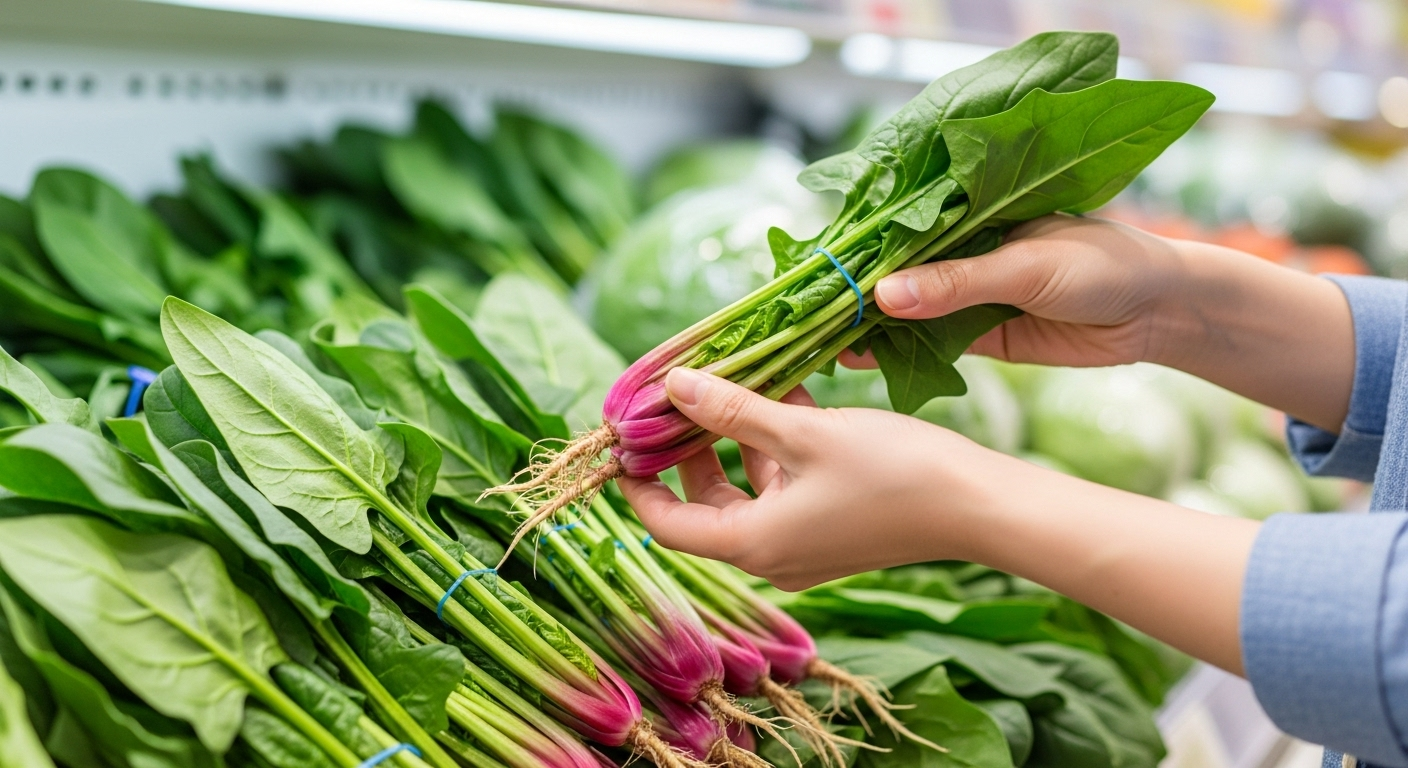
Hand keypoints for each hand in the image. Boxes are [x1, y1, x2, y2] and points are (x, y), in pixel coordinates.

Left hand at [618, 366, 1256, 673]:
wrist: (980, 504)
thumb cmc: (892, 471)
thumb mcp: (802, 432)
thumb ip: (732, 410)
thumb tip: (673, 386)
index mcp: (752, 542)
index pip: (665, 524)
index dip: (636, 482)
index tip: (622, 435)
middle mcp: (772, 553)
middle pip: (704, 503)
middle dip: (688, 449)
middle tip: (676, 396)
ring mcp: (805, 542)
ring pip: (747, 488)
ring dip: (736, 437)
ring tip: (732, 378)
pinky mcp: (835, 525)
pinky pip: (786, 484)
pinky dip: (775, 444)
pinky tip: (782, 392)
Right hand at [844, 213, 1353, 432]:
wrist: (1161, 311)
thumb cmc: (1103, 263)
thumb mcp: (1026, 266)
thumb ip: (955, 283)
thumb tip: (882, 297)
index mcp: (971, 213)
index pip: (899, 227)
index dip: (857, 247)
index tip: (815, 267)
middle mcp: (962, 252)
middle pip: (893, 272)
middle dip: (852, 291)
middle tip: (805, 313)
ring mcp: (969, 296)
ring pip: (904, 312)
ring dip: (865, 328)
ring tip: (821, 341)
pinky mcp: (981, 338)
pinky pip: (927, 345)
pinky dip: (894, 354)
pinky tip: (857, 361)